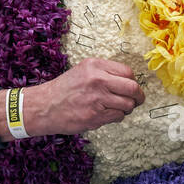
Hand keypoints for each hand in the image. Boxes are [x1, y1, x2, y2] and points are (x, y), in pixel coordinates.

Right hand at [0, 59, 144, 138]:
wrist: (45, 106)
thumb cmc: (65, 89)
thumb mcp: (84, 71)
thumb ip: (105, 73)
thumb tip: (130, 81)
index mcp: (95, 66)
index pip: (128, 72)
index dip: (133, 81)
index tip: (131, 88)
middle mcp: (98, 80)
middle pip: (133, 88)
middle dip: (138, 96)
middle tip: (137, 100)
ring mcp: (97, 99)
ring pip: (128, 105)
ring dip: (126, 108)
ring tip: (117, 108)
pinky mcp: (96, 116)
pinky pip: (118, 116)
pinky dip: (116, 117)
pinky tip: (105, 114)